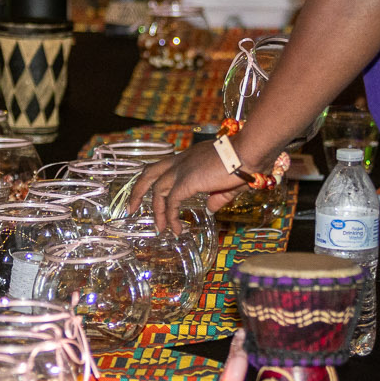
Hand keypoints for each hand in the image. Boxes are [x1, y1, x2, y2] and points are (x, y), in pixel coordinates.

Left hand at [130, 141, 247, 232]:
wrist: (248, 152)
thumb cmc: (244, 163)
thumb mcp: (228, 183)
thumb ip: (217, 196)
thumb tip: (210, 209)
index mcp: (189, 157)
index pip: (165, 167)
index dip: (156, 182)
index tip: (154, 197)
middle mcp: (181, 160)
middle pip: (149, 173)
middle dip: (138, 190)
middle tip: (131, 208)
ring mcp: (182, 170)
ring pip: (157, 190)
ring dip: (156, 211)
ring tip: (159, 228)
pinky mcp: (186, 181)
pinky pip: (171, 202)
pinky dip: (170, 216)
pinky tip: (176, 228)